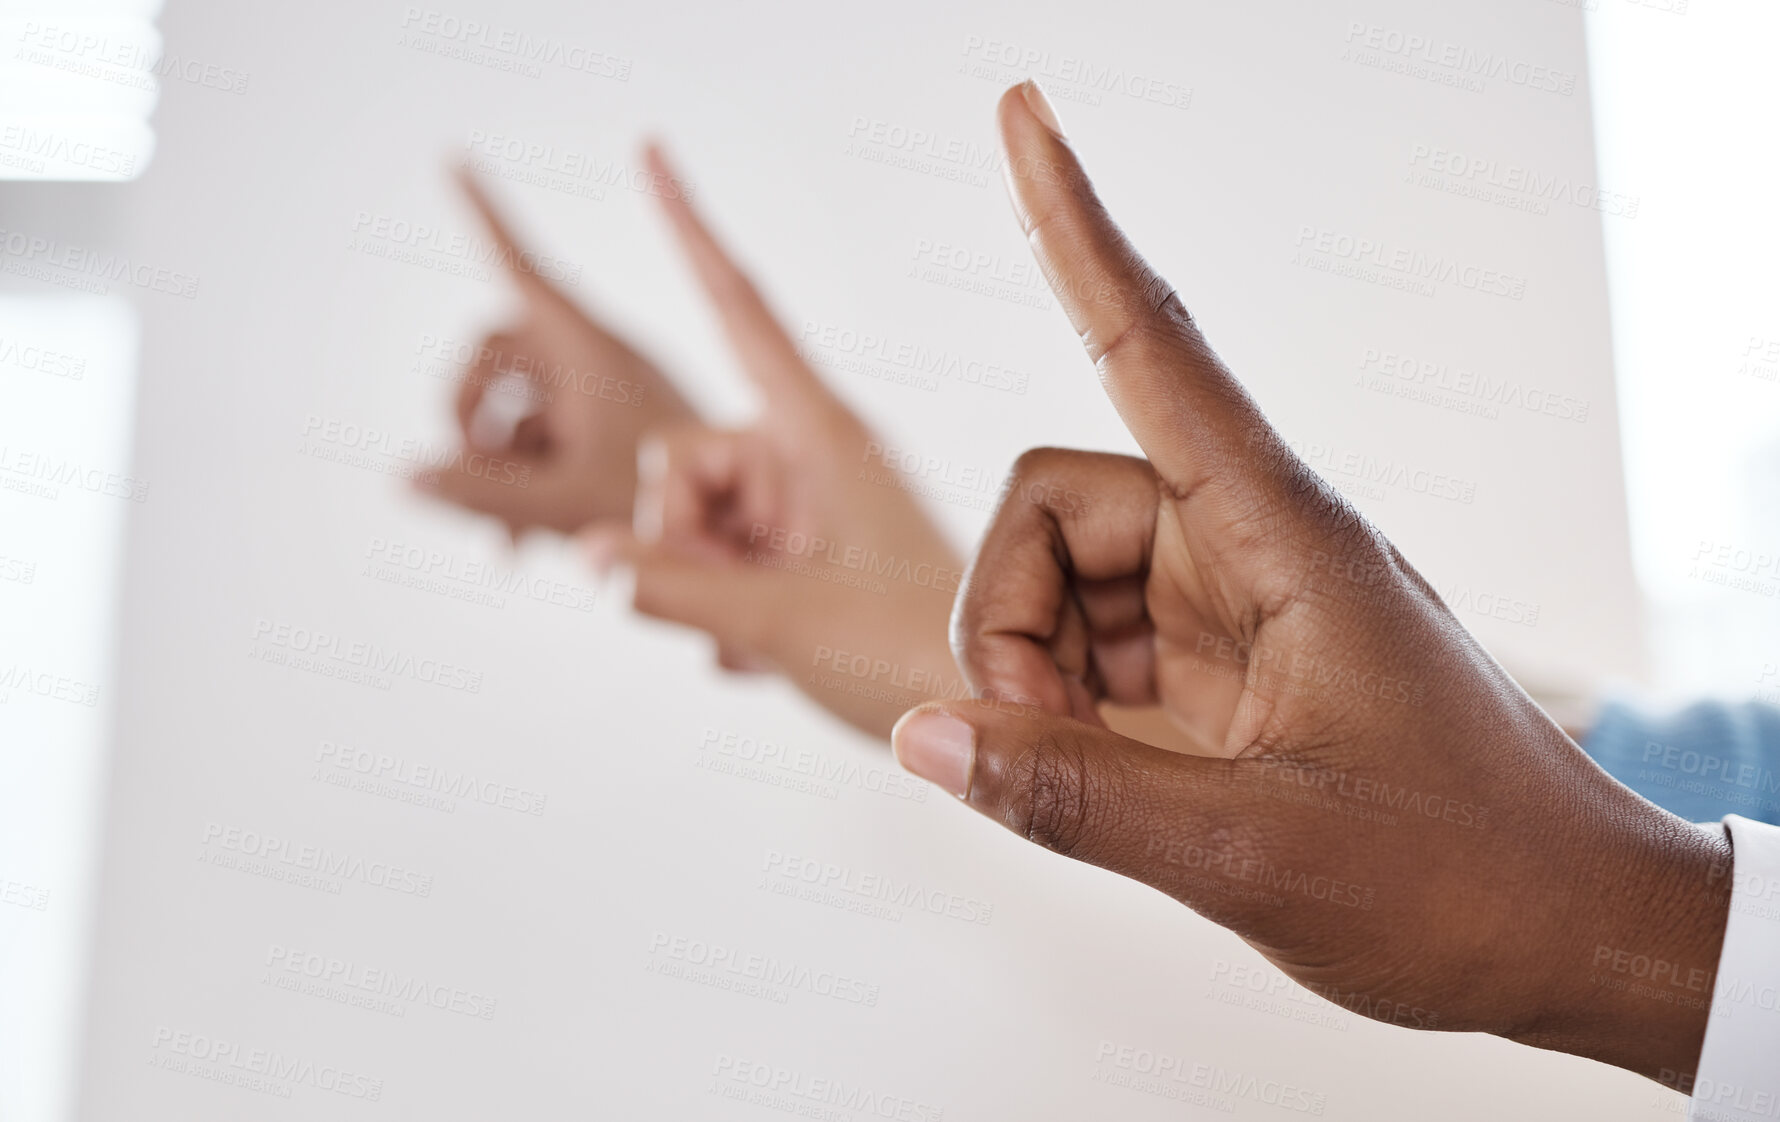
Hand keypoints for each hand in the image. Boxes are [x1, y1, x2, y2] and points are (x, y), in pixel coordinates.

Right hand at [418, 164, 695, 535]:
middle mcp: (598, 360)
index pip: (524, 269)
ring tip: (503, 536)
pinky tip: (517, 543)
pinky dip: (522, 481)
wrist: (758, 544)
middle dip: (467, 413)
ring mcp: (606, 394)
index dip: (487, 215)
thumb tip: (404, 478)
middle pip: (496, 350)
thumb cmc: (687, 515)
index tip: (454, 161)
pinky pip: (544, 437)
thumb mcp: (569, 505)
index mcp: (595, 352)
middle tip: (461, 475)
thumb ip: (481, 494)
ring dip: (493, 465)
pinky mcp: (615, 429)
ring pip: (516, 405)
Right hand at [587, 150, 963, 737]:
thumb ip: (673, 587)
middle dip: (676, 534)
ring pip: (680, 519)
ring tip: (756, 637)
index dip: (689, 230)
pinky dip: (712, 608)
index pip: (739, 310)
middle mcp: (806, 453)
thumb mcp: (784, 622)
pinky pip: (705, 560)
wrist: (993, 715)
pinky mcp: (795, 552)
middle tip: (734, 602)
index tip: (652, 148)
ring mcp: (799, 505)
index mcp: (822, 431)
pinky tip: (757, 654)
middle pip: (675, 455)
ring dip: (694, 582)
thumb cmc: (919, 658)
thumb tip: (585, 555)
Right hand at [891, 82, 1730, 1083]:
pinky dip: (1067, 716)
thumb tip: (921, 736)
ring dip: (1034, 680)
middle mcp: (1247, 545)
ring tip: (1091, 781)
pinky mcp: (1221, 669)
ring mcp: (1232, 606)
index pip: (1152, 349)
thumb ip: (1071, 797)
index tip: (1021, 117)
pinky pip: (1094, 651)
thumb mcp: (1251, 851)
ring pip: (1059, 583)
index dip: (1075, 231)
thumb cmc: (1458, 880)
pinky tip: (1110, 784)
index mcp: (1281, 537)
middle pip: (1050, 504)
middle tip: (1034, 742)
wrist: (1569, 936)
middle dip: (1005, 622)